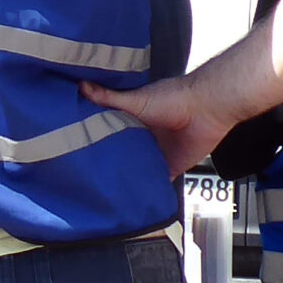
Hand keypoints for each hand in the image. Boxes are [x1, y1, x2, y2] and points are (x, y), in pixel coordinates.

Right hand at [80, 76, 224, 178]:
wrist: (206, 108)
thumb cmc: (175, 97)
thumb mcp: (135, 98)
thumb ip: (109, 97)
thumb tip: (81, 86)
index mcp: (134, 118)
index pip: (109, 131)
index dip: (95, 139)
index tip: (76, 148)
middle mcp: (145, 136)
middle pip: (124, 152)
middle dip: (112, 161)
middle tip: (89, 173)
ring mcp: (158, 152)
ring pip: (139, 168)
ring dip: (130, 176)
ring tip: (108, 187)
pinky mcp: (171, 166)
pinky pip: (158, 181)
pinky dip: (150, 188)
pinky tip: (136, 196)